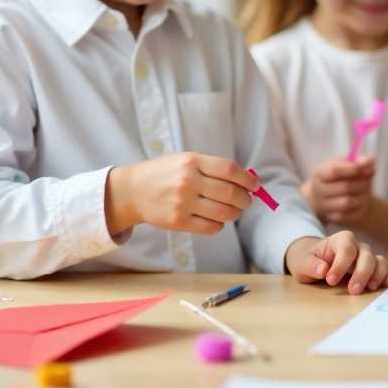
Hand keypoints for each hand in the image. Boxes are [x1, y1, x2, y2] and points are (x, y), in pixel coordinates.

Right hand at [105, 153, 255, 235]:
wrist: (132, 191)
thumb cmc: (165, 174)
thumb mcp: (185, 160)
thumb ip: (212, 168)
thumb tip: (246, 181)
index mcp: (192, 162)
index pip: (229, 170)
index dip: (247, 179)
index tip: (254, 185)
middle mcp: (188, 181)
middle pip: (230, 193)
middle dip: (244, 199)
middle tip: (246, 201)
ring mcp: (182, 203)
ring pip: (223, 212)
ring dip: (235, 213)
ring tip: (234, 211)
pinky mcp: (178, 222)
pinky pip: (211, 227)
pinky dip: (220, 225)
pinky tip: (217, 219)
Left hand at [285, 231, 387, 294]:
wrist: (314, 260)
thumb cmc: (308, 260)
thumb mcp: (301, 262)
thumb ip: (310, 265)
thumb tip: (323, 269)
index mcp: (341, 239)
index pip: (346, 249)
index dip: (341, 265)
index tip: (330, 280)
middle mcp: (358, 246)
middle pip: (367, 256)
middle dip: (362, 273)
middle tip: (354, 291)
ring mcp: (368, 256)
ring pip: (380, 261)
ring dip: (377, 275)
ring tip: (370, 289)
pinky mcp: (374, 267)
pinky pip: (387, 268)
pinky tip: (385, 285)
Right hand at [301, 157, 375, 224]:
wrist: (335, 196)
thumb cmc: (342, 176)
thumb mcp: (348, 164)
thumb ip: (359, 161)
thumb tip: (369, 161)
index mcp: (319, 173)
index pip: (334, 171)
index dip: (350, 169)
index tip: (361, 168)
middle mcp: (318, 191)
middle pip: (344, 187)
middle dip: (361, 182)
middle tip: (369, 179)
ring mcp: (324, 207)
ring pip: (347, 202)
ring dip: (362, 195)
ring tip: (365, 190)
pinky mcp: (333, 219)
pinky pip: (349, 215)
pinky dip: (358, 207)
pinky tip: (360, 200)